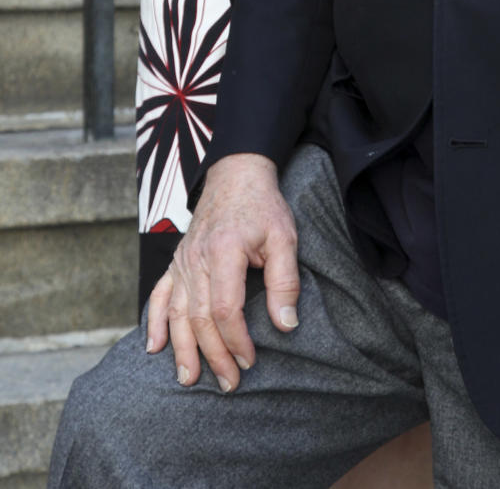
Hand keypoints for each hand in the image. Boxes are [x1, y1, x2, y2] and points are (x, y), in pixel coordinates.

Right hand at [145, 153, 298, 392]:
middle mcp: (196, 259)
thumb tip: (286, 325)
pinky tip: (153, 347)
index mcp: (223, 251)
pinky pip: (159, 295)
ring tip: (189, 379)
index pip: (225, 308)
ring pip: (176, 313)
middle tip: (229, 384)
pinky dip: (153, 321)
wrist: (236, 175)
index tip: (250, 360)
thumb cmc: (263, 207)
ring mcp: (182, 261)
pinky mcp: (176, 262)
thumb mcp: (284, 237)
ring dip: (182, 349)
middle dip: (213, 355)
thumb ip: (285, 281)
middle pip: (199, 318)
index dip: (237, 339)